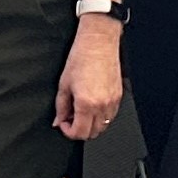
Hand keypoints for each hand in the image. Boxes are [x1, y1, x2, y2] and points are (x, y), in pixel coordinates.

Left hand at [55, 18, 124, 140]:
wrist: (98, 43)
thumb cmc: (81, 58)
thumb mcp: (64, 84)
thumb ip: (60, 107)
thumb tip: (59, 120)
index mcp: (86, 103)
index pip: (80, 133)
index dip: (68, 132)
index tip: (64, 124)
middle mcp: (102, 106)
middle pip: (93, 133)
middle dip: (80, 129)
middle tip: (71, 118)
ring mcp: (113, 102)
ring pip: (103, 126)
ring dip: (91, 124)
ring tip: (81, 111)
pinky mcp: (118, 97)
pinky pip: (110, 116)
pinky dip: (101, 116)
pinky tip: (92, 105)